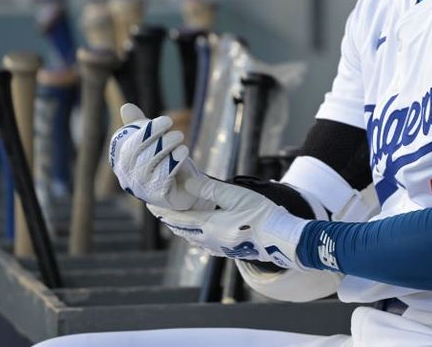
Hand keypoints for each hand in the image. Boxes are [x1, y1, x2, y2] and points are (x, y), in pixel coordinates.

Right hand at [109, 103, 200, 208]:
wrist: (181, 188)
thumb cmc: (162, 160)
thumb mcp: (152, 140)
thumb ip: (139, 125)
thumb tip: (126, 107)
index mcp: (122, 161)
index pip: (128, 145)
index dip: (146, 131)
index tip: (166, 121)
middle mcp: (127, 176)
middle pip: (138, 153)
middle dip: (159, 137)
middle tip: (176, 130)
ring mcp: (141, 188)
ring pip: (151, 163)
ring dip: (168, 147)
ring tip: (180, 138)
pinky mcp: (157, 196)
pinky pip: (164, 176)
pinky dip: (174, 161)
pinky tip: (183, 152)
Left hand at [147, 174, 308, 270]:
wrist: (283, 239)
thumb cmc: (262, 215)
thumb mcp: (236, 196)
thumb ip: (210, 190)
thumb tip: (187, 182)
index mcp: (209, 227)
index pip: (177, 219)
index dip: (162, 211)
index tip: (149, 202)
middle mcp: (210, 240)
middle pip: (182, 229)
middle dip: (169, 218)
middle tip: (158, 207)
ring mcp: (219, 247)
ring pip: (192, 237)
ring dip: (181, 226)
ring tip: (174, 216)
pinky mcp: (229, 250)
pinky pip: (203, 242)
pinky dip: (194, 232)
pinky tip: (198, 229)